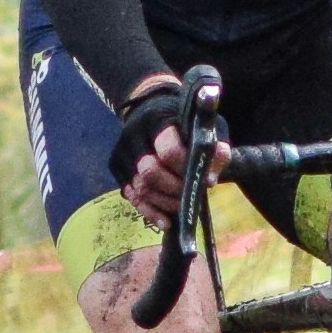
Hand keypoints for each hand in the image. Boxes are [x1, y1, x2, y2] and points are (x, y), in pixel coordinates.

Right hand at [112, 76, 219, 224]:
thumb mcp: (205, 126)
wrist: (152, 111)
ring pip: (139, 187)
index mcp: (157, 120)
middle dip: (173, 189)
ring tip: (183, 207)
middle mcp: (133, 135)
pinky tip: (166, 221)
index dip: (186, 169)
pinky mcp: (117, 168)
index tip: (201, 178)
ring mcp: (122, 153)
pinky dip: (149, 211)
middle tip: (190, 195)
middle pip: (149, 172)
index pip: (168, 150)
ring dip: (163, 203)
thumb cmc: (184, 121)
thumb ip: (214, 149)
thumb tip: (209, 180)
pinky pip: (131, 196)